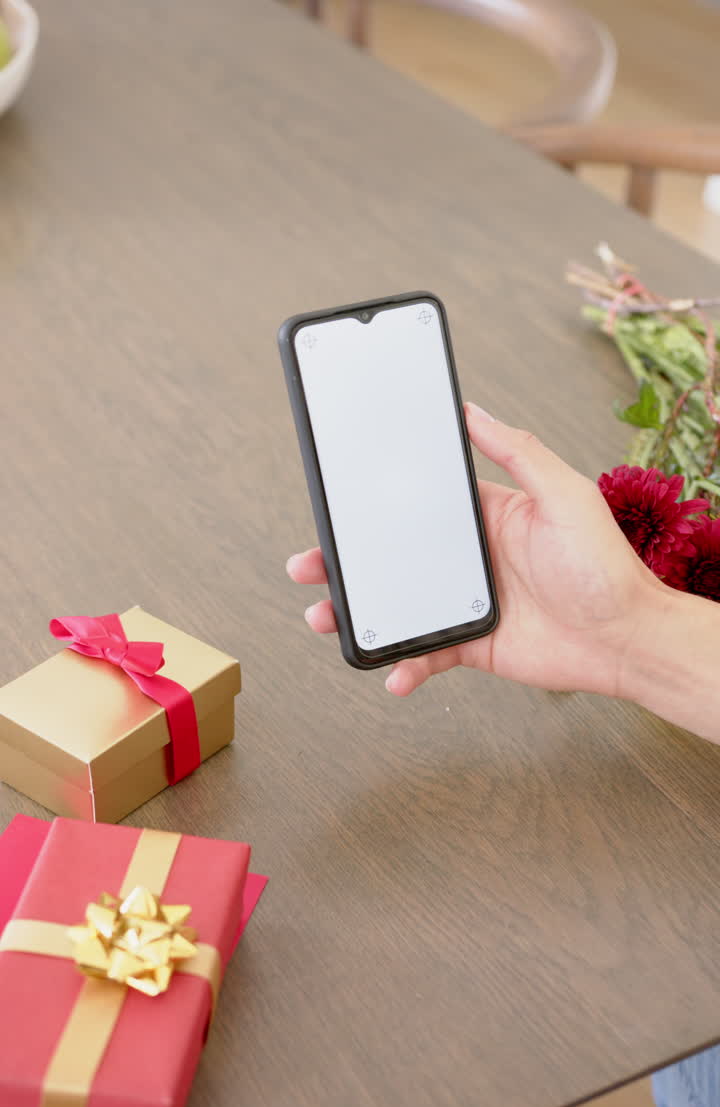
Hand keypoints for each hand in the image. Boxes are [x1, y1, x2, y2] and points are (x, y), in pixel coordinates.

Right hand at [286, 404, 667, 697]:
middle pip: (392, 557)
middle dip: (345, 562)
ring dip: (358, 613)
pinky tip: (390, 672)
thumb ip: (517, 452)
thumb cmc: (605, 565)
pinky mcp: (472, 645)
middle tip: (307, 565)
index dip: (374, 504)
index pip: (418, 504)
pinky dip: (405, 666)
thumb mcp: (563, 494)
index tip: (337, 500)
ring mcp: (466, 603)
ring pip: (397, 606)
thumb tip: (473, 410)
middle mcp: (470, 558)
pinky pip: (427, 654)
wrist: (626, 639)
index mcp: (485, 516)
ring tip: (325, 618)